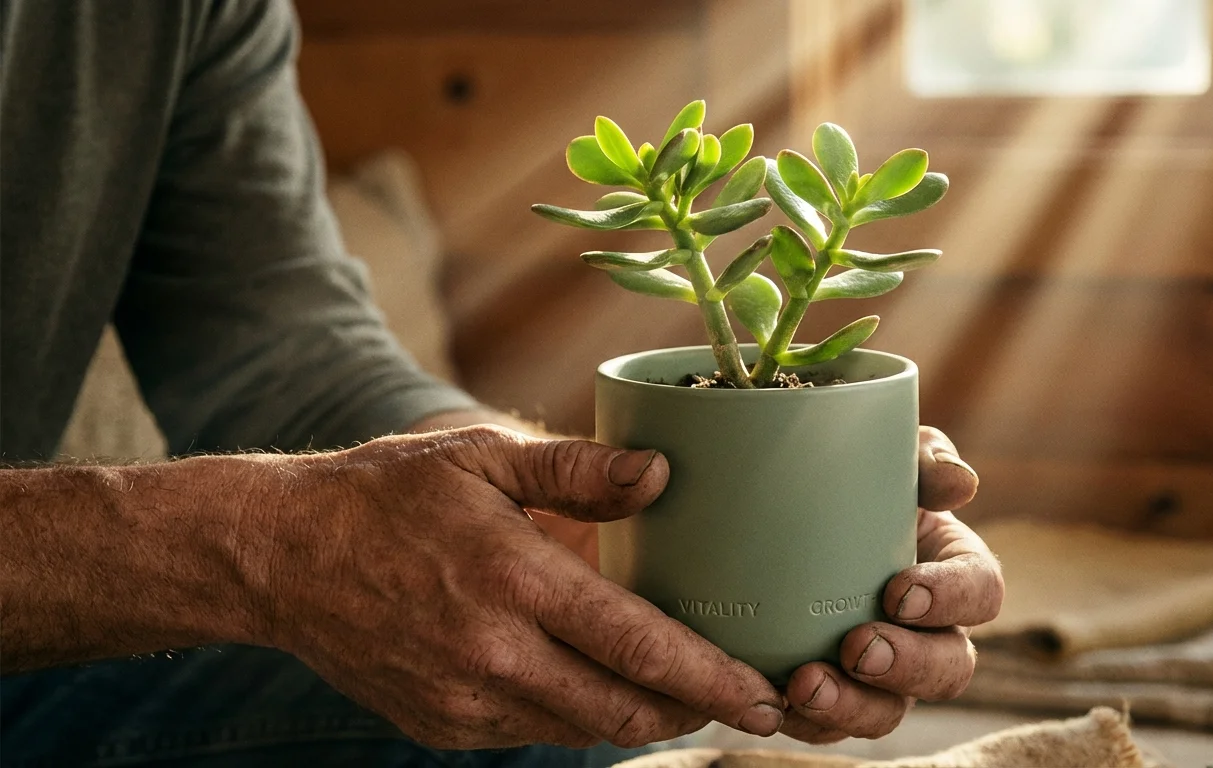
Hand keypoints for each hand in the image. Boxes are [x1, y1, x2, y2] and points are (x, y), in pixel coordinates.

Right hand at [251, 425, 785, 749]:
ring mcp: (463, 702)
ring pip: (582, 731)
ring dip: (640, 717)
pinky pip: (533, 732)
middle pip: (622, 709)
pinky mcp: (442, 727)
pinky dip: (577, 715)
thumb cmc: (385, 494)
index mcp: (511, 581)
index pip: (636, 645)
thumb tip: (662, 474)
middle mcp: (491, 655)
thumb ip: (576, 471)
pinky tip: (596, 684)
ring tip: (684, 693)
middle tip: (747, 699)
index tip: (765, 694)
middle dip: (693, 712)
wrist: (278, 559)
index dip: (710, 677)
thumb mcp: (481, 460)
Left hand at [781, 426, 1001, 743]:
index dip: (950, 598)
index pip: (983, 592)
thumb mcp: (887, 456)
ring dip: (852, 706)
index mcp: (955, 570)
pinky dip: (807, 721)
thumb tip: (960, 482)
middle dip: (907, 665)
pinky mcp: (838, 697)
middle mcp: (931, 631)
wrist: (777, 508)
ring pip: (891, 710)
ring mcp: (886, 674)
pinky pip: (833, 727)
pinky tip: (772, 701)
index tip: (899, 591)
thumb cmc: (850, 479)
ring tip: (803, 686)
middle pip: (949, 668)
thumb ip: (924, 460)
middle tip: (858, 648)